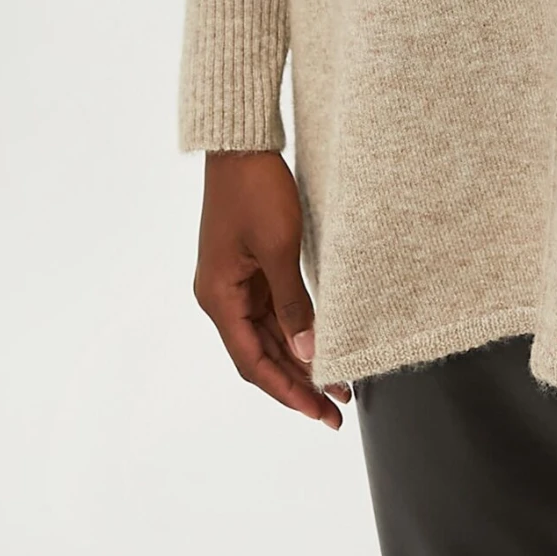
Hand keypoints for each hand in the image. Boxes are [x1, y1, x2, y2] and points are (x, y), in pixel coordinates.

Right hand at [192, 151, 351, 427]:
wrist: (242, 145)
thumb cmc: (255, 189)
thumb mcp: (279, 248)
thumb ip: (293, 304)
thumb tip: (309, 353)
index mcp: (218, 298)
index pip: (252, 362)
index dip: (286, 390)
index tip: (319, 411)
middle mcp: (221, 297)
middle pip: (260, 355)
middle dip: (298, 383)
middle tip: (337, 409)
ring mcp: (235, 282)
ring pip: (268, 335)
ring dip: (299, 359)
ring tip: (338, 384)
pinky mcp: (250, 267)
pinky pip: (272, 311)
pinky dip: (295, 331)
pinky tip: (319, 344)